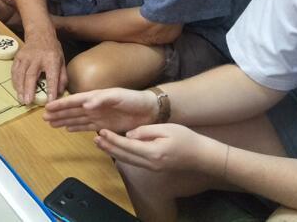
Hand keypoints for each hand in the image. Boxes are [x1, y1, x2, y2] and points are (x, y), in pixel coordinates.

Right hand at [12, 29, 66, 104]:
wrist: (40, 33)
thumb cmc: (52, 50)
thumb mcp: (62, 61)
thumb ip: (62, 77)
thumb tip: (59, 93)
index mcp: (52, 59)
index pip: (52, 76)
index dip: (51, 89)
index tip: (50, 101)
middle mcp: (37, 58)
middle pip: (31, 75)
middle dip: (29, 90)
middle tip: (27, 102)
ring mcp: (26, 57)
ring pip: (21, 73)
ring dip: (20, 87)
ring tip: (21, 99)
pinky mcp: (18, 57)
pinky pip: (14, 70)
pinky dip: (15, 81)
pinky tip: (17, 89)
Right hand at [43, 87, 159, 132]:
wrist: (149, 110)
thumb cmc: (134, 99)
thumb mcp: (118, 95)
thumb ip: (101, 99)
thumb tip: (85, 104)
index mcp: (95, 97)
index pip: (74, 101)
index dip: (61, 104)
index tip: (48, 107)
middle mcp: (93, 106)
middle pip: (72, 110)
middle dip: (58, 113)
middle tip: (44, 118)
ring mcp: (98, 116)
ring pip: (76, 119)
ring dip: (64, 121)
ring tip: (51, 124)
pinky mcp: (104, 126)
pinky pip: (86, 127)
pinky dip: (76, 128)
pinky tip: (68, 129)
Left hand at [94, 124, 226, 174]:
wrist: (201, 155)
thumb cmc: (186, 138)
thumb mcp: (166, 129)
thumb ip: (145, 131)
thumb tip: (128, 134)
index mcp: (153, 152)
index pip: (127, 145)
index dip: (112, 138)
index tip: (101, 131)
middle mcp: (150, 163)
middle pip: (123, 155)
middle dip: (108, 146)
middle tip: (95, 138)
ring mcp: (152, 167)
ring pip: (127, 160)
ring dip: (112, 152)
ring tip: (100, 144)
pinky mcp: (154, 168)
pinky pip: (134, 162)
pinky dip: (122, 155)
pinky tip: (116, 149)